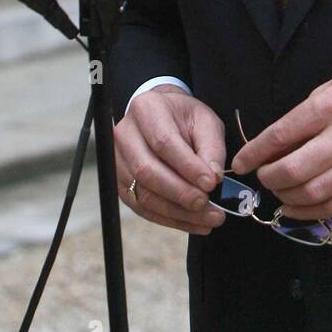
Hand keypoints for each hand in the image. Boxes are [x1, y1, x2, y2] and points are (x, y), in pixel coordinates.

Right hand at [115, 86, 227, 235]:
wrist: (161, 117)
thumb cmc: (184, 118)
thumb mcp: (204, 121)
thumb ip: (211, 147)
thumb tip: (213, 178)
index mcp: (146, 109)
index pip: (163, 142)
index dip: (187, 166)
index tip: (211, 183)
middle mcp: (125, 134)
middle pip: (147, 171)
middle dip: (180, 193)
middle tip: (207, 205)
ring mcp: (117, 162)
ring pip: (144, 195)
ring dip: (178, 212)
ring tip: (209, 218)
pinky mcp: (120, 185)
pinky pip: (143, 208)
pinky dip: (170, 220)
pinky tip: (194, 223)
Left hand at [230, 63, 331, 220]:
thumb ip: (304, 114)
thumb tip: (274, 144)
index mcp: (330, 106)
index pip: (281, 135)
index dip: (254, 153)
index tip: (241, 163)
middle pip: (293, 170)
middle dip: (269, 178)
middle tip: (261, 177)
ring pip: (313, 193)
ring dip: (286, 197)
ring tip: (278, 191)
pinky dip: (310, 211)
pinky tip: (297, 207)